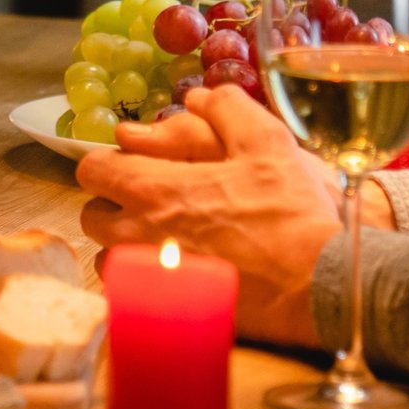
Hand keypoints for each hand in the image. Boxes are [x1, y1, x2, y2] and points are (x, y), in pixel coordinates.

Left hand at [77, 87, 367, 347]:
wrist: (317, 282)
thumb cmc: (290, 211)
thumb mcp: (266, 142)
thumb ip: (227, 109)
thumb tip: (198, 96)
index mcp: (156, 189)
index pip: (93, 170)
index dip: (109, 163)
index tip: (133, 165)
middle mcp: (140, 235)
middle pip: (91, 216)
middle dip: (111, 204)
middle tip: (146, 200)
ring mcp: (152, 278)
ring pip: (108, 257)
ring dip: (123, 245)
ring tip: (160, 238)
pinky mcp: (169, 311)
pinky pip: (132, 292)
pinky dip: (142, 280)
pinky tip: (174, 272)